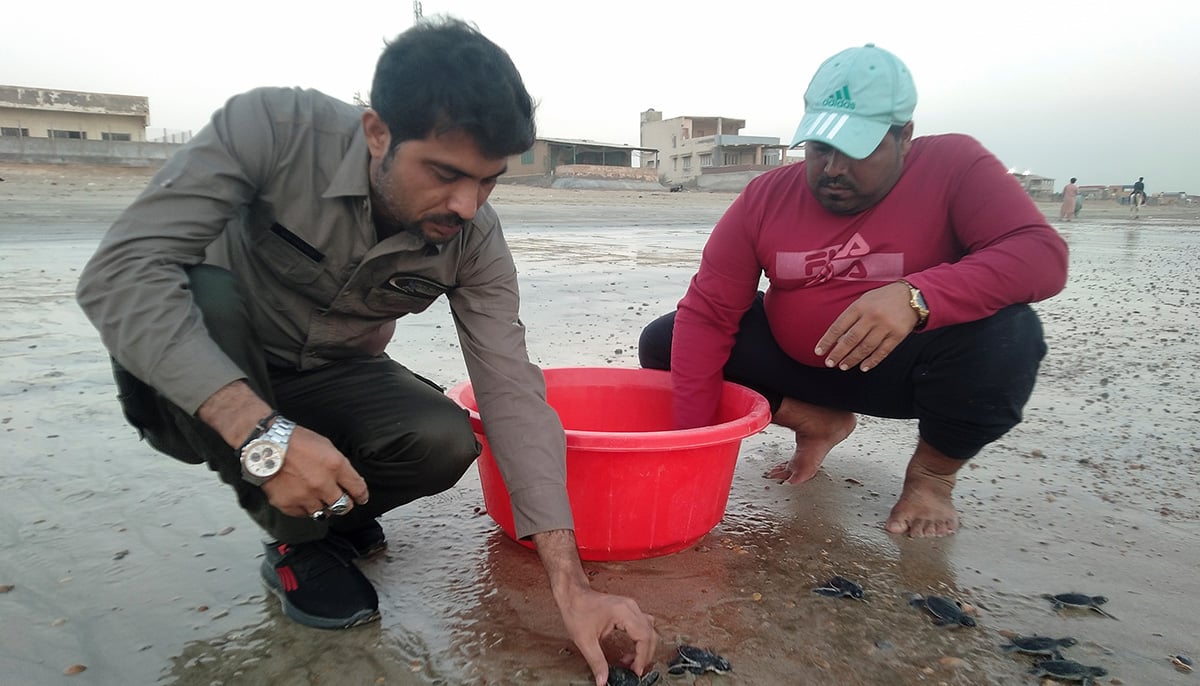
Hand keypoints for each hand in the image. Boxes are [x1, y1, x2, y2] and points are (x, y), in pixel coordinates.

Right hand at [260, 425, 369, 517]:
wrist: (265, 446)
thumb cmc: (295, 441)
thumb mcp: (326, 446)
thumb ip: (338, 465)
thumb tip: (346, 479)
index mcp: (335, 466)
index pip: (358, 489)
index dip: (361, 496)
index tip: (360, 498)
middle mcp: (323, 484)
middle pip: (343, 506)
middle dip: (345, 504)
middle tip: (341, 502)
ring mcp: (306, 496)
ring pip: (324, 513)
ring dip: (324, 507)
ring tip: (319, 500)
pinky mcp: (289, 505)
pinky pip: (304, 514)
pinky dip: (305, 509)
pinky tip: (302, 499)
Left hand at [533, 529, 656, 684]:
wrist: (572, 595)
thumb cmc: (577, 610)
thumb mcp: (585, 641)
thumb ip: (596, 662)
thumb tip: (603, 680)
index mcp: (623, 612)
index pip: (644, 637)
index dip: (642, 656)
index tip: (636, 670)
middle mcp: (631, 607)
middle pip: (650, 634)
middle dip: (645, 655)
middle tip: (634, 669)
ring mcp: (631, 607)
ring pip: (649, 630)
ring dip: (644, 647)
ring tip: (631, 661)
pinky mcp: (628, 609)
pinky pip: (643, 626)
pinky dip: (641, 640)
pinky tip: (630, 650)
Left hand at [813, 281, 919, 371]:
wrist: (912, 296)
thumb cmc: (883, 299)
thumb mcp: (864, 300)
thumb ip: (852, 316)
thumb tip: (838, 338)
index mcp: (860, 306)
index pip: (839, 326)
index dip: (827, 340)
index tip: (819, 352)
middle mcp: (872, 316)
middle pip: (851, 339)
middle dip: (838, 353)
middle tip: (830, 363)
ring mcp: (886, 326)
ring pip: (865, 348)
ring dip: (853, 359)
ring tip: (843, 366)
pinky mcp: (898, 335)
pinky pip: (882, 352)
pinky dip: (872, 361)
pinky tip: (863, 367)